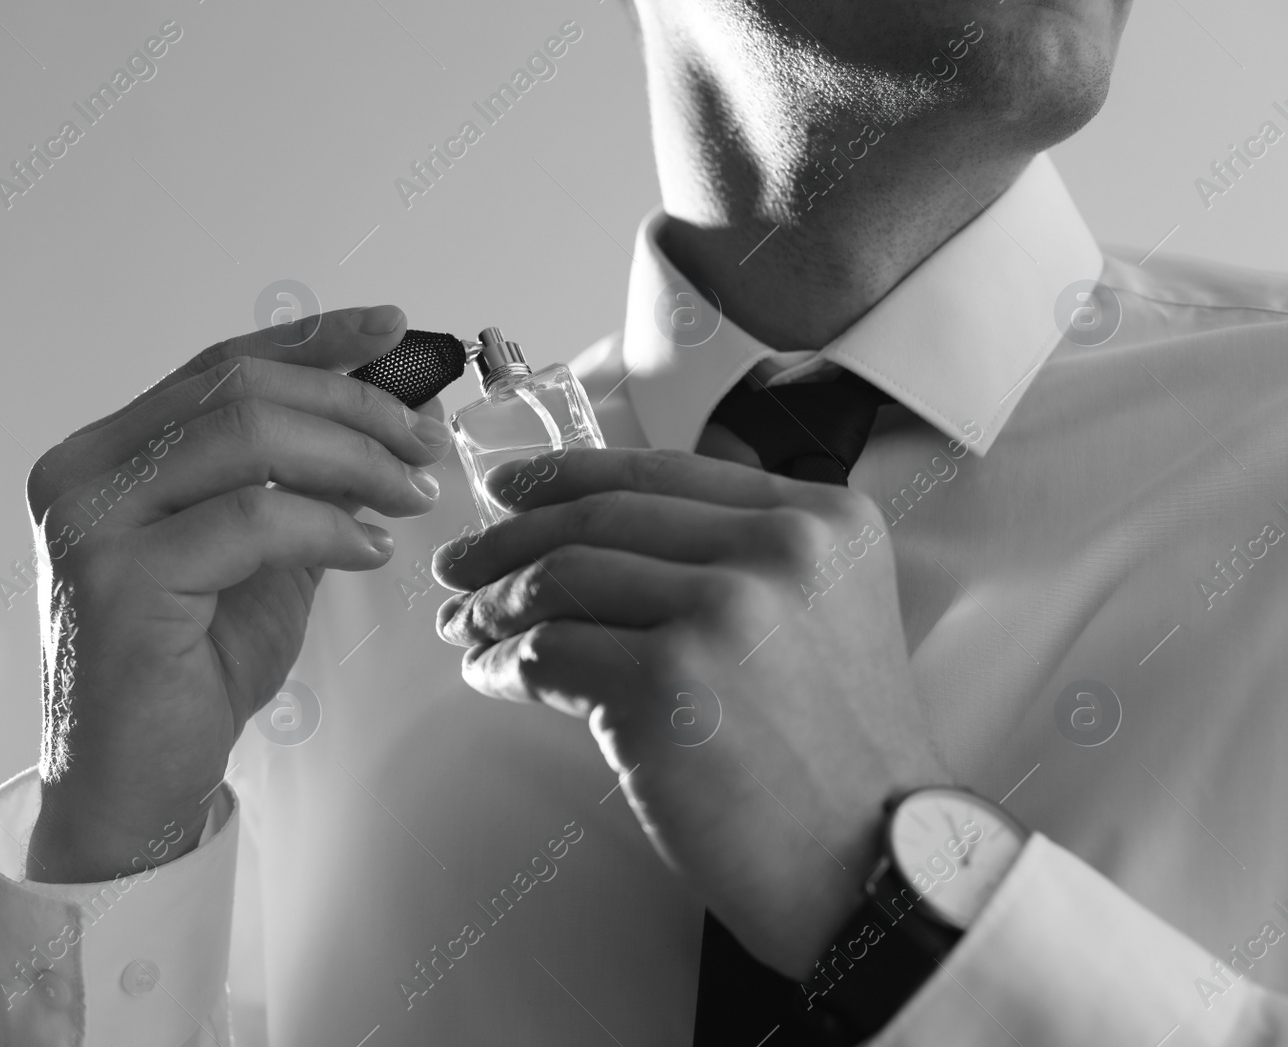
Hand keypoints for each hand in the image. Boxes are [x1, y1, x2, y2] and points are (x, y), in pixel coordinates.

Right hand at [24, 305, 447, 882]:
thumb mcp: (264, 556)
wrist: (134, 783)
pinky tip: (369, 550)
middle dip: (352, 404)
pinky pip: (251, 520)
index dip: (314, 339)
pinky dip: (327, 526)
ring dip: (352, 457)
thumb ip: (306, 483)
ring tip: (411, 495)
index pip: (218, 365)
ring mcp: (90, 521)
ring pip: (244, 435)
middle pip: (237, 387)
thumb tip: (390, 416)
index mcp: (109, 453)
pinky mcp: (117, 578)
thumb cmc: (191, 670)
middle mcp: (84, 471)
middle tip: (424, 441)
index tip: (393, 331)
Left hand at [432, 447, 948, 978]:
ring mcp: (722, 614)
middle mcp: (777, 551)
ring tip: (468, 625)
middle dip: (511, 538)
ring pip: (562, 579)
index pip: (661, 472)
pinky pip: (548, 653)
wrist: (873, 865)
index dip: (567, 475)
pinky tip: (492, 673)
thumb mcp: (827, 614)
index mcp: (820, 521)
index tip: (514, 487)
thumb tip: (600, 536)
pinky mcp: (668, 685)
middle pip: (600, 518)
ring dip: (495, 604)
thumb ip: (744, 558)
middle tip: (464, 562)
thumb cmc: (840, 762)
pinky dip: (503, 663)